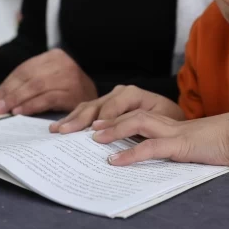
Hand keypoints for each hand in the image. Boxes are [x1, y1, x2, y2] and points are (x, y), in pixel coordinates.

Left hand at [0, 49, 96, 114]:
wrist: (99, 102)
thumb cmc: (67, 92)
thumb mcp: (48, 81)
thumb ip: (26, 86)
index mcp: (54, 56)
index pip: (24, 70)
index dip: (5, 85)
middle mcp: (64, 64)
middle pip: (30, 78)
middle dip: (9, 93)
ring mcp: (71, 78)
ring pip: (37, 87)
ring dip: (18, 100)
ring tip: (3, 110)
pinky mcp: (76, 94)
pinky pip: (49, 99)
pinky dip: (32, 105)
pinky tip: (21, 112)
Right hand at [51, 84, 182, 133]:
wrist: (172, 118)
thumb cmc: (169, 121)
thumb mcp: (162, 121)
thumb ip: (142, 124)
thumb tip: (122, 133)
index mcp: (132, 93)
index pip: (113, 106)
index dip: (102, 121)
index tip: (92, 135)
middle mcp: (118, 93)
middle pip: (95, 106)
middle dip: (79, 119)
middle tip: (64, 132)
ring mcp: (109, 99)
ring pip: (87, 108)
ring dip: (71, 119)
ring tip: (56, 130)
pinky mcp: (104, 107)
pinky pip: (86, 112)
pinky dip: (73, 120)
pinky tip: (60, 128)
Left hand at [91, 109, 228, 167]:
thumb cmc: (228, 142)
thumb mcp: (199, 147)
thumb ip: (183, 150)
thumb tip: (169, 160)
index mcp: (172, 125)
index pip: (139, 116)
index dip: (117, 119)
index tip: (97, 127)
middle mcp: (170, 124)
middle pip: (132, 113)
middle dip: (107, 120)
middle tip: (85, 129)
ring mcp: (175, 132)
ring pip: (137, 123)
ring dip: (114, 130)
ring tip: (94, 140)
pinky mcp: (182, 145)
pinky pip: (152, 147)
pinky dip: (131, 154)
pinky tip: (115, 161)